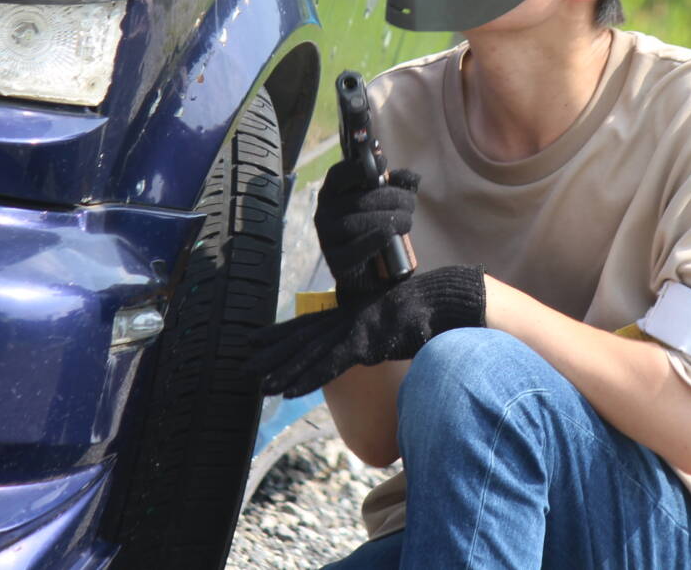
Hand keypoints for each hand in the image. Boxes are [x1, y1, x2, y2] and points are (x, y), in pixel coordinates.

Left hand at [248, 265, 485, 396]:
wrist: (449, 300)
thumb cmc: (428, 313)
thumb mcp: (396, 321)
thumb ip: (378, 332)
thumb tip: (371, 346)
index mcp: (353, 312)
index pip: (309, 323)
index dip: (281, 332)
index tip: (255, 340)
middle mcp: (349, 318)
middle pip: (302, 336)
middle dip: (271, 352)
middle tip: (241, 365)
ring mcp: (356, 329)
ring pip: (310, 353)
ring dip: (281, 370)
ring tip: (258, 385)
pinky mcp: (366, 343)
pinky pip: (330, 365)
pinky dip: (306, 378)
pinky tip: (287, 390)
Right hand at [315, 159, 419, 301]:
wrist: (371, 271)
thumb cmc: (375, 227)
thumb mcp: (388, 202)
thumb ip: (398, 186)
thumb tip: (412, 177)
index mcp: (333, 193)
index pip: (338, 174)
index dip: (360, 168)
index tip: (383, 166)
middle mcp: (324, 213)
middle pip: (358, 200)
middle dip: (391, 198)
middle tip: (410, 204)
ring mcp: (327, 237)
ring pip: (356, 223)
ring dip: (388, 219)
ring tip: (407, 222)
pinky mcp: (335, 261)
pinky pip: (354, 250)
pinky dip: (374, 240)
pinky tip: (389, 235)